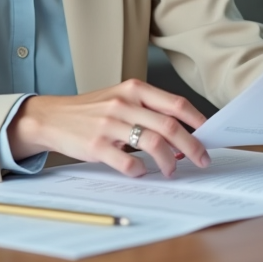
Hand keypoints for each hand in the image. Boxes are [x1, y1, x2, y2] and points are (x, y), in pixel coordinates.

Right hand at [7, 79, 210, 177]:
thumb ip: (148, 109)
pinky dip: (140, 170)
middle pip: (170, 126)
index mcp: (134, 89)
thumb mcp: (120, 98)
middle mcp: (124, 103)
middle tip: (202, 160)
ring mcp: (109, 125)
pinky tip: (141, 172)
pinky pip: (127, 162)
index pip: (176, 104)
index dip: (198, 121)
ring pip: (153, 144)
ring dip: (169, 161)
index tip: (210, 135)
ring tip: (172, 170)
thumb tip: (184, 131)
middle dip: (192, 146)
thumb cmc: (92, 110)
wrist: (52, 117)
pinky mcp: (96, 145)